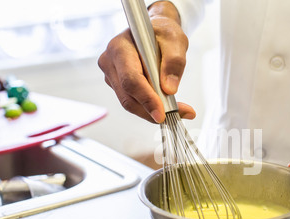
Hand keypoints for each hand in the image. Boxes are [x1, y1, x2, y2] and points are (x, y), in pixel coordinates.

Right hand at [98, 1, 195, 122]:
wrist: (155, 32)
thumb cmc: (162, 33)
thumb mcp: (175, 40)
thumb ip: (174, 62)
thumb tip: (169, 89)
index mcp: (119, 47)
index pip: (131, 79)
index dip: (146, 99)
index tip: (162, 114)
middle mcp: (110, 62)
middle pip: (128, 97)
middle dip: (152, 110)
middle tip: (179, 114)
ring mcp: (112, 76)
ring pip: (130, 103)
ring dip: (153, 111)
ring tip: (179, 110)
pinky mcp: (118, 85)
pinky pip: (134, 102)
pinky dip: (150, 107)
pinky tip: (167, 105)